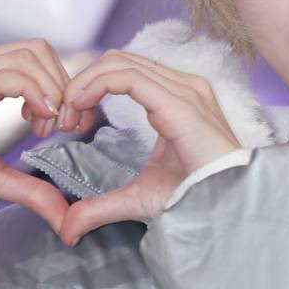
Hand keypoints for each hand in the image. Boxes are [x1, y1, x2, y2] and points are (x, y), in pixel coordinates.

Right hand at [0, 39, 92, 233]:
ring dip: (51, 90)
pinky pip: (9, 77)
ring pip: (28, 57)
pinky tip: (36, 120)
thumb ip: (29, 190)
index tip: (63, 120)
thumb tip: (65, 218)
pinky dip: (36, 94)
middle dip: (61, 83)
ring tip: (45, 127)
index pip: (34, 54)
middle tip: (62, 123)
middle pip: (37, 49)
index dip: (59, 82)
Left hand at [57, 49, 241, 245]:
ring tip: (68, 115)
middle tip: (63, 118)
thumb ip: (101, 206)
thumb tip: (68, 228)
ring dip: (83, 84)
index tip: (70, 120)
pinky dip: (95, 85)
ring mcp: (183, 89)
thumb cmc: (195, 199)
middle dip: (82, 82)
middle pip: (117, 60)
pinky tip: (79, 105)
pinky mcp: (178, 101)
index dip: (90, 87)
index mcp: (176, 99)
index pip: (124, 71)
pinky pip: (126, 77)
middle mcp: (182, 86)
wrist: (225, 207)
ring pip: (118, 62)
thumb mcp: (137, 199)